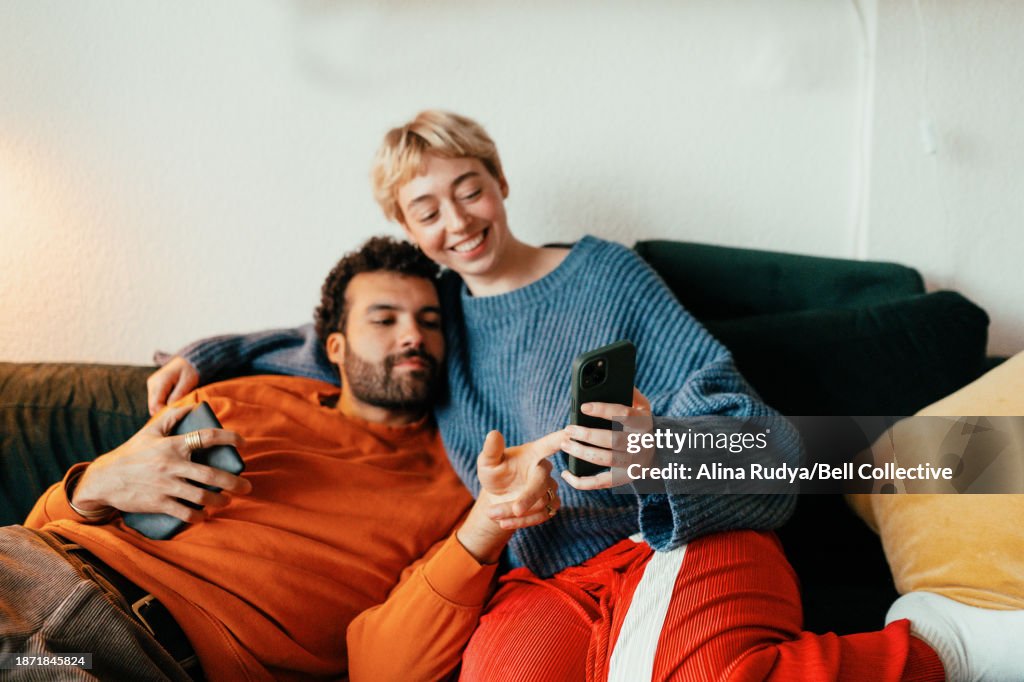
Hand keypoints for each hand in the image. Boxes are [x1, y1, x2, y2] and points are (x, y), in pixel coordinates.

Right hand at [73, 404, 250, 523]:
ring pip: (201, 496)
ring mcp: (166, 486)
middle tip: (247, 487)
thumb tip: (193, 406)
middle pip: (211, 475)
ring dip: (219, 501)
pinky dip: (198, 516)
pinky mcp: (158, 503)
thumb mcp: (149, 432)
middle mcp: (172, 465)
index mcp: (172, 445)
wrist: (104, 479)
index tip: (243, 442)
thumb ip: (172, 417)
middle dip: (234, 482)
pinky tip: (205, 515)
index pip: (207, 437)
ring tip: (227, 500)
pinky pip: (185, 513)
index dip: (229, 438)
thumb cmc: (130, 453)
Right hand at [147, 356, 199, 415]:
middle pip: (152, 406)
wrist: (188, 361)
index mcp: (160, 381)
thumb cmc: (190, 370)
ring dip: (163, 408)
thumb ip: (179, 394)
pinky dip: (163, 403)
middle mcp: (153, 383)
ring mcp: (152, 385)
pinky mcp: (154, 386)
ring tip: (176, 408)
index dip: (164, 413)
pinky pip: (156, 400)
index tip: (175, 417)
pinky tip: (173, 403)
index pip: (155, 404)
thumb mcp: (188, 382)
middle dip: (163, 412)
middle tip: (176, 415)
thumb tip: (170, 408)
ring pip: (153, 404)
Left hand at [477, 430, 564, 529]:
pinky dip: (522, 522)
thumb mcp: (488, 462)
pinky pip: (542, 516)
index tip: (572, 433)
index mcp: (534, 452)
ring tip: (491, 513)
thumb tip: (493, 433)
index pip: (551, 443)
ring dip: (515, 513)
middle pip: (543, 483)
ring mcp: (550, 488)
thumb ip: (492, 450)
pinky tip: (503, 522)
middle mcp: (545, 469)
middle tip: (513, 510)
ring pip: (541, 504)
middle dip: (528, 498)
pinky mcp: (550, 505)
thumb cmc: (494, 473)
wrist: (496, 498)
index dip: (562, 438)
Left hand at [561, 387, 653, 490]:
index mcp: (644, 424)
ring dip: (582, 452)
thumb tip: (618, 381)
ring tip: (565, 444)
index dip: (603, 410)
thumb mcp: (644, 408)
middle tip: (569, 429)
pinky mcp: (624, 478)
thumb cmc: (643, 426)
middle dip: (587, 434)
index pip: (624, 414)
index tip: (584, 407)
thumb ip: (632, 394)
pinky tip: (566, 474)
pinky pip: (601, 483)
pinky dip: (582, 482)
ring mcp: (633, 464)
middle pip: (612, 440)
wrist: (661, 454)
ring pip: (605, 459)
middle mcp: (640, 445)